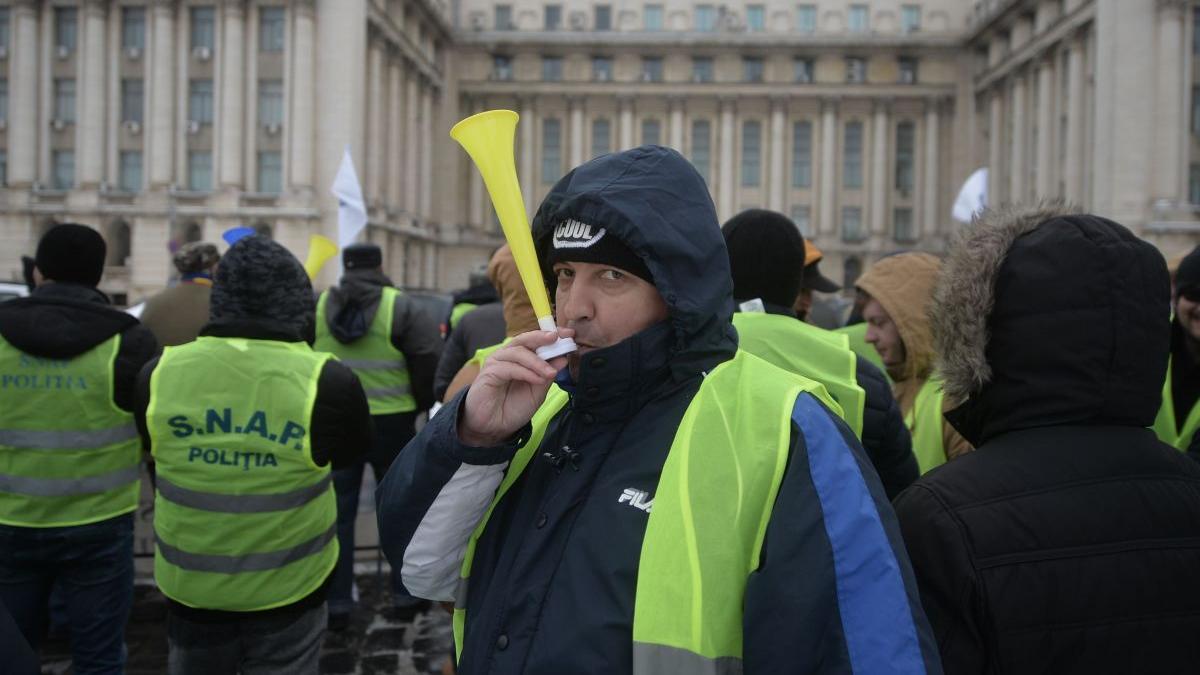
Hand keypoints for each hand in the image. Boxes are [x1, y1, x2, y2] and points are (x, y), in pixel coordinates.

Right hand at [458, 329, 572, 446]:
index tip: (570, 334)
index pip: (535, 340)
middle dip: (542, 337)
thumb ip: (548, 374)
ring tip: (551, 373)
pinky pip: (509, 367)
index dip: (552, 335)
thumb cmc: (513, 408)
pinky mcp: (489, 373)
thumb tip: (564, 358)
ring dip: (537, 362)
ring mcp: (497, 363)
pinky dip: (526, 372)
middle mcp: (507, 356)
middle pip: (524, 339)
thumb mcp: (537, 391)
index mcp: (520, 357)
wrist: (494, 428)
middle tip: (557, 338)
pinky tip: (537, 380)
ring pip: (518, 352)